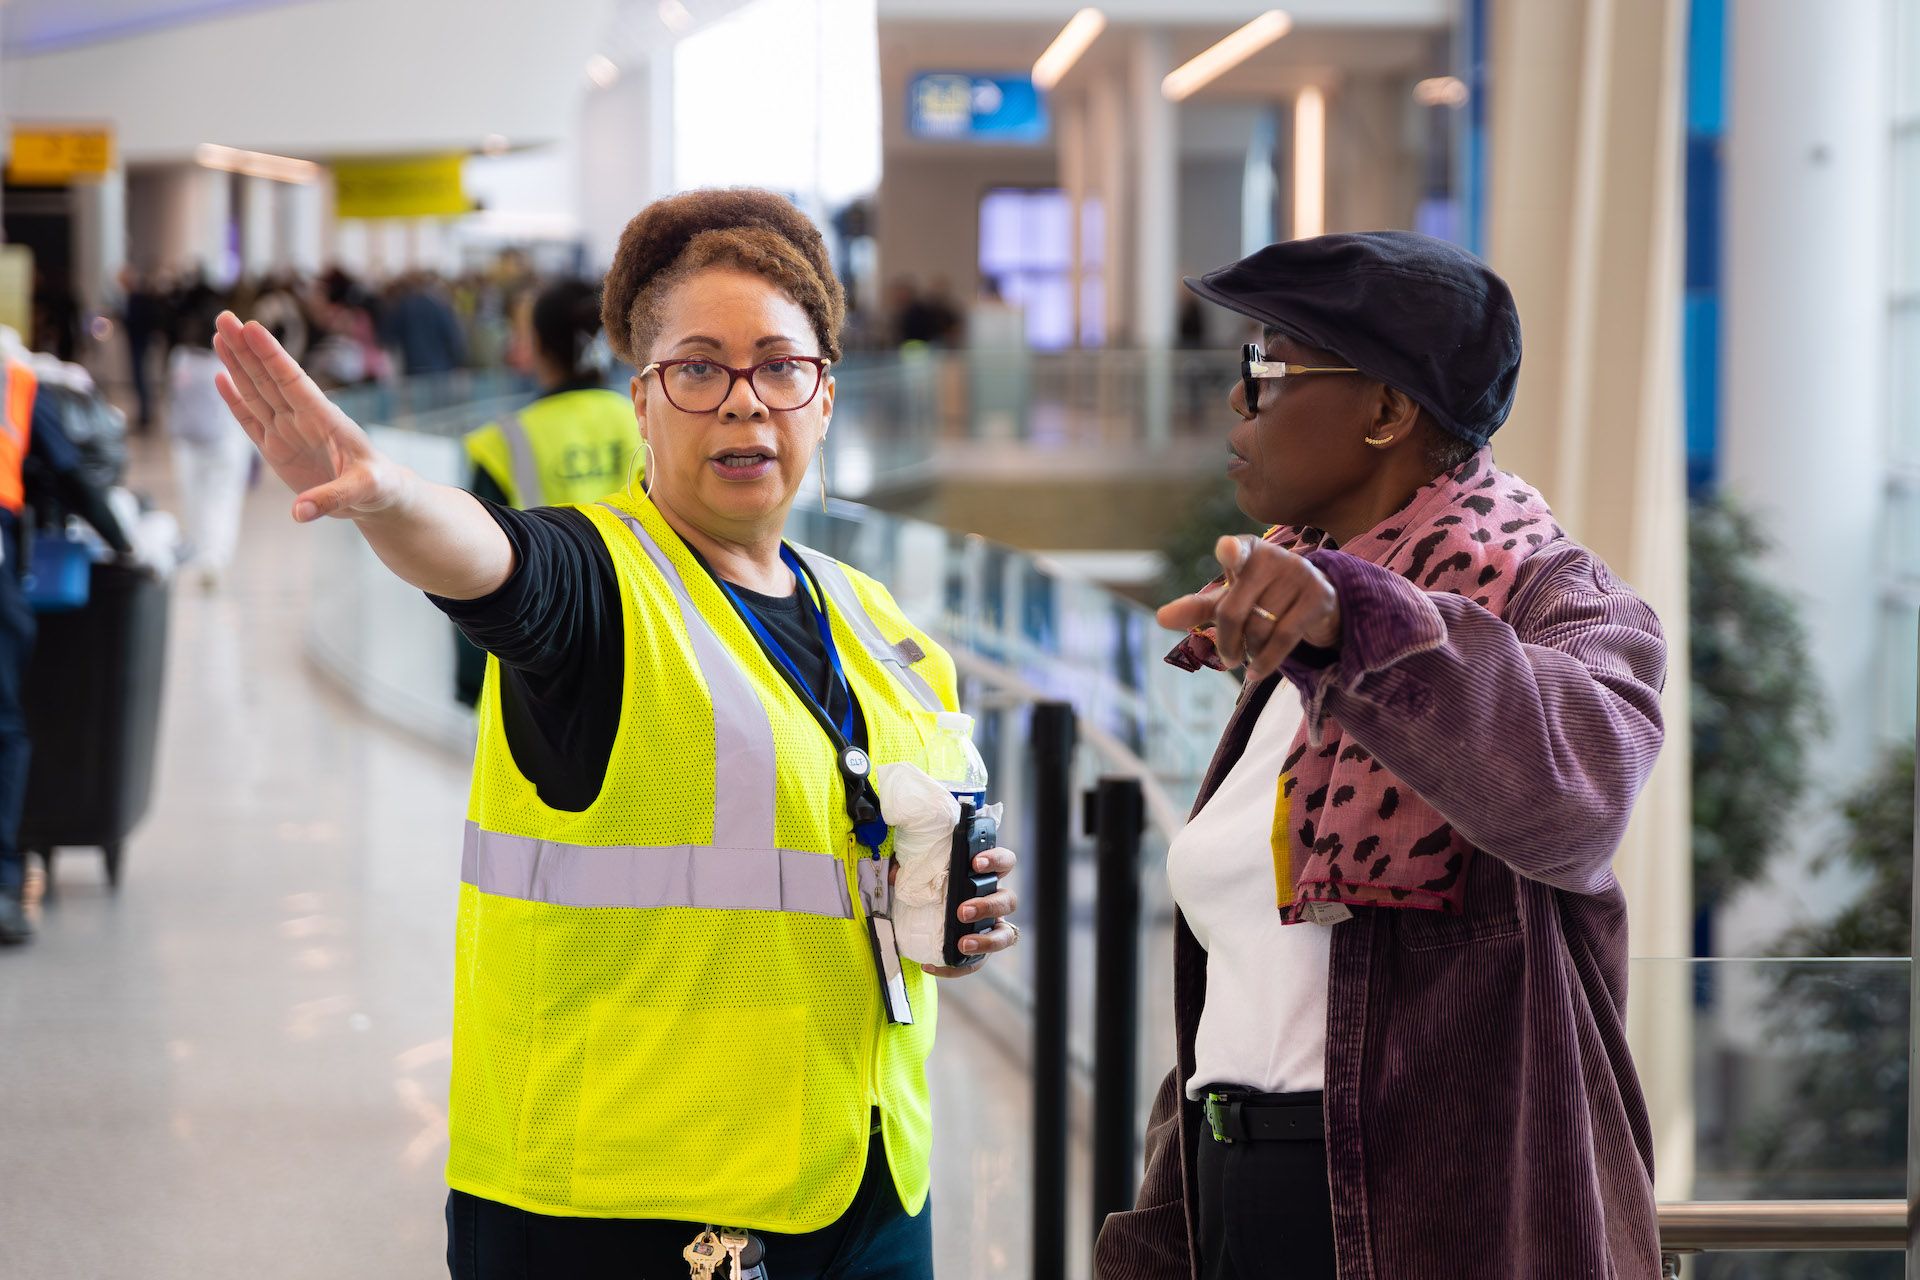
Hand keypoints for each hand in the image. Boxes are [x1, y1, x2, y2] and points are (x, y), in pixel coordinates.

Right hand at [212, 311, 410, 523]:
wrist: (376, 495)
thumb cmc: (379, 486)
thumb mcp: (364, 492)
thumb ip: (332, 498)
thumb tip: (299, 513)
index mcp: (326, 419)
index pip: (294, 382)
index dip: (272, 357)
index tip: (251, 328)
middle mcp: (303, 419)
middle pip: (268, 379)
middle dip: (246, 349)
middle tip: (224, 317)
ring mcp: (288, 431)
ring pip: (256, 393)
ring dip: (237, 365)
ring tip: (220, 335)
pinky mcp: (277, 449)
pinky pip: (251, 421)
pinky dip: (235, 401)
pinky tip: (221, 377)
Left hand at [922, 845, 1017, 978]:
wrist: (922, 920)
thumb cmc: (931, 889)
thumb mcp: (920, 874)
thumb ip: (910, 870)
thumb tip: (894, 874)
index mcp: (985, 877)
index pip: (1004, 862)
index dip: (996, 860)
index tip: (976, 863)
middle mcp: (995, 901)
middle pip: (1008, 901)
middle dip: (988, 905)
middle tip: (962, 911)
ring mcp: (992, 928)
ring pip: (1005, 935)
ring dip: (987, 940)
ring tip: (963, 944)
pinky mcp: (980, 953)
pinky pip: (976, 964)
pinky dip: (956, 968)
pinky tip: (932, 966)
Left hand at [1156, 535, 1339, 684]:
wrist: (1316, 604)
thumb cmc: (1262, 598)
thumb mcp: (1229, 601)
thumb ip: (1196, 608)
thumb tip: (1160, 618)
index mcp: (1247, 550)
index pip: (1235, 550)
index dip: (1230, 551)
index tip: (1226, 550)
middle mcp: (1274, 556)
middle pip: (1234, 610)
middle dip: (1227, 642)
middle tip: (1229, 658)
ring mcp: (1299, 573)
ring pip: (1259, 628)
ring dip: (1250, 652)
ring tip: (1251, 655)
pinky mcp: (1319, 596)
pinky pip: (1284, 638)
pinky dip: (1265, 662)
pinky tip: (1256, 673)